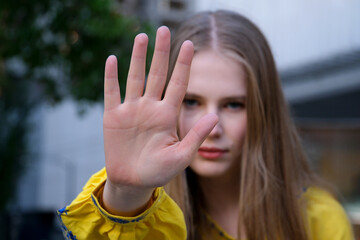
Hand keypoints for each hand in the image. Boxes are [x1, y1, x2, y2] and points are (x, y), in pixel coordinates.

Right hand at [102, 27, 217, 212]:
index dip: (184, 64)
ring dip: (138, 58)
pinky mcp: (113, 116)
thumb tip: (215, 116)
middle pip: (157, 74)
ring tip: (142, 37)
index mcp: (168, 115)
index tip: (191, 44)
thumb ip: (196, 136)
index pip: (178, 84)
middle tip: (164, 29)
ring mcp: (131, 110)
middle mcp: (151, 107)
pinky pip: (112, 92)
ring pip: (135, 77)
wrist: (133, 182)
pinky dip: (111, 76)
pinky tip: (113, 59)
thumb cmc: (160, 171)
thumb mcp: (182, 156)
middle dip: (161, 52)